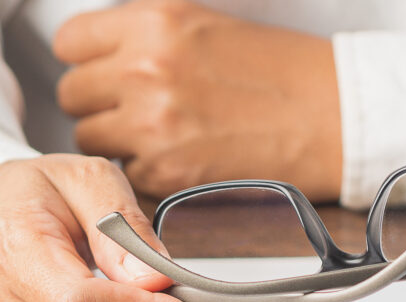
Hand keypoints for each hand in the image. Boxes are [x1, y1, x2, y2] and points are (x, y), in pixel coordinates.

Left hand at [53, 0, 341, 199]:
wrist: (334, 118)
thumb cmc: (284, 72)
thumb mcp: (205, 24)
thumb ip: (146, 34)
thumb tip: (100, 52)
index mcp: (153, 23)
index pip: (71, 43)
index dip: (87, 60)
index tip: (103, 71)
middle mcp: (145, 69)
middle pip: (73, 94)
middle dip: (99, 103)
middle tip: (136, 108)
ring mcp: (152, 124)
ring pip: (91, 139)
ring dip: (117, 141)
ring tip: (162, 135)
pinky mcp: (168, 172)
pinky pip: (126, 174)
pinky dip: (147, 172)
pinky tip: (184, 157)